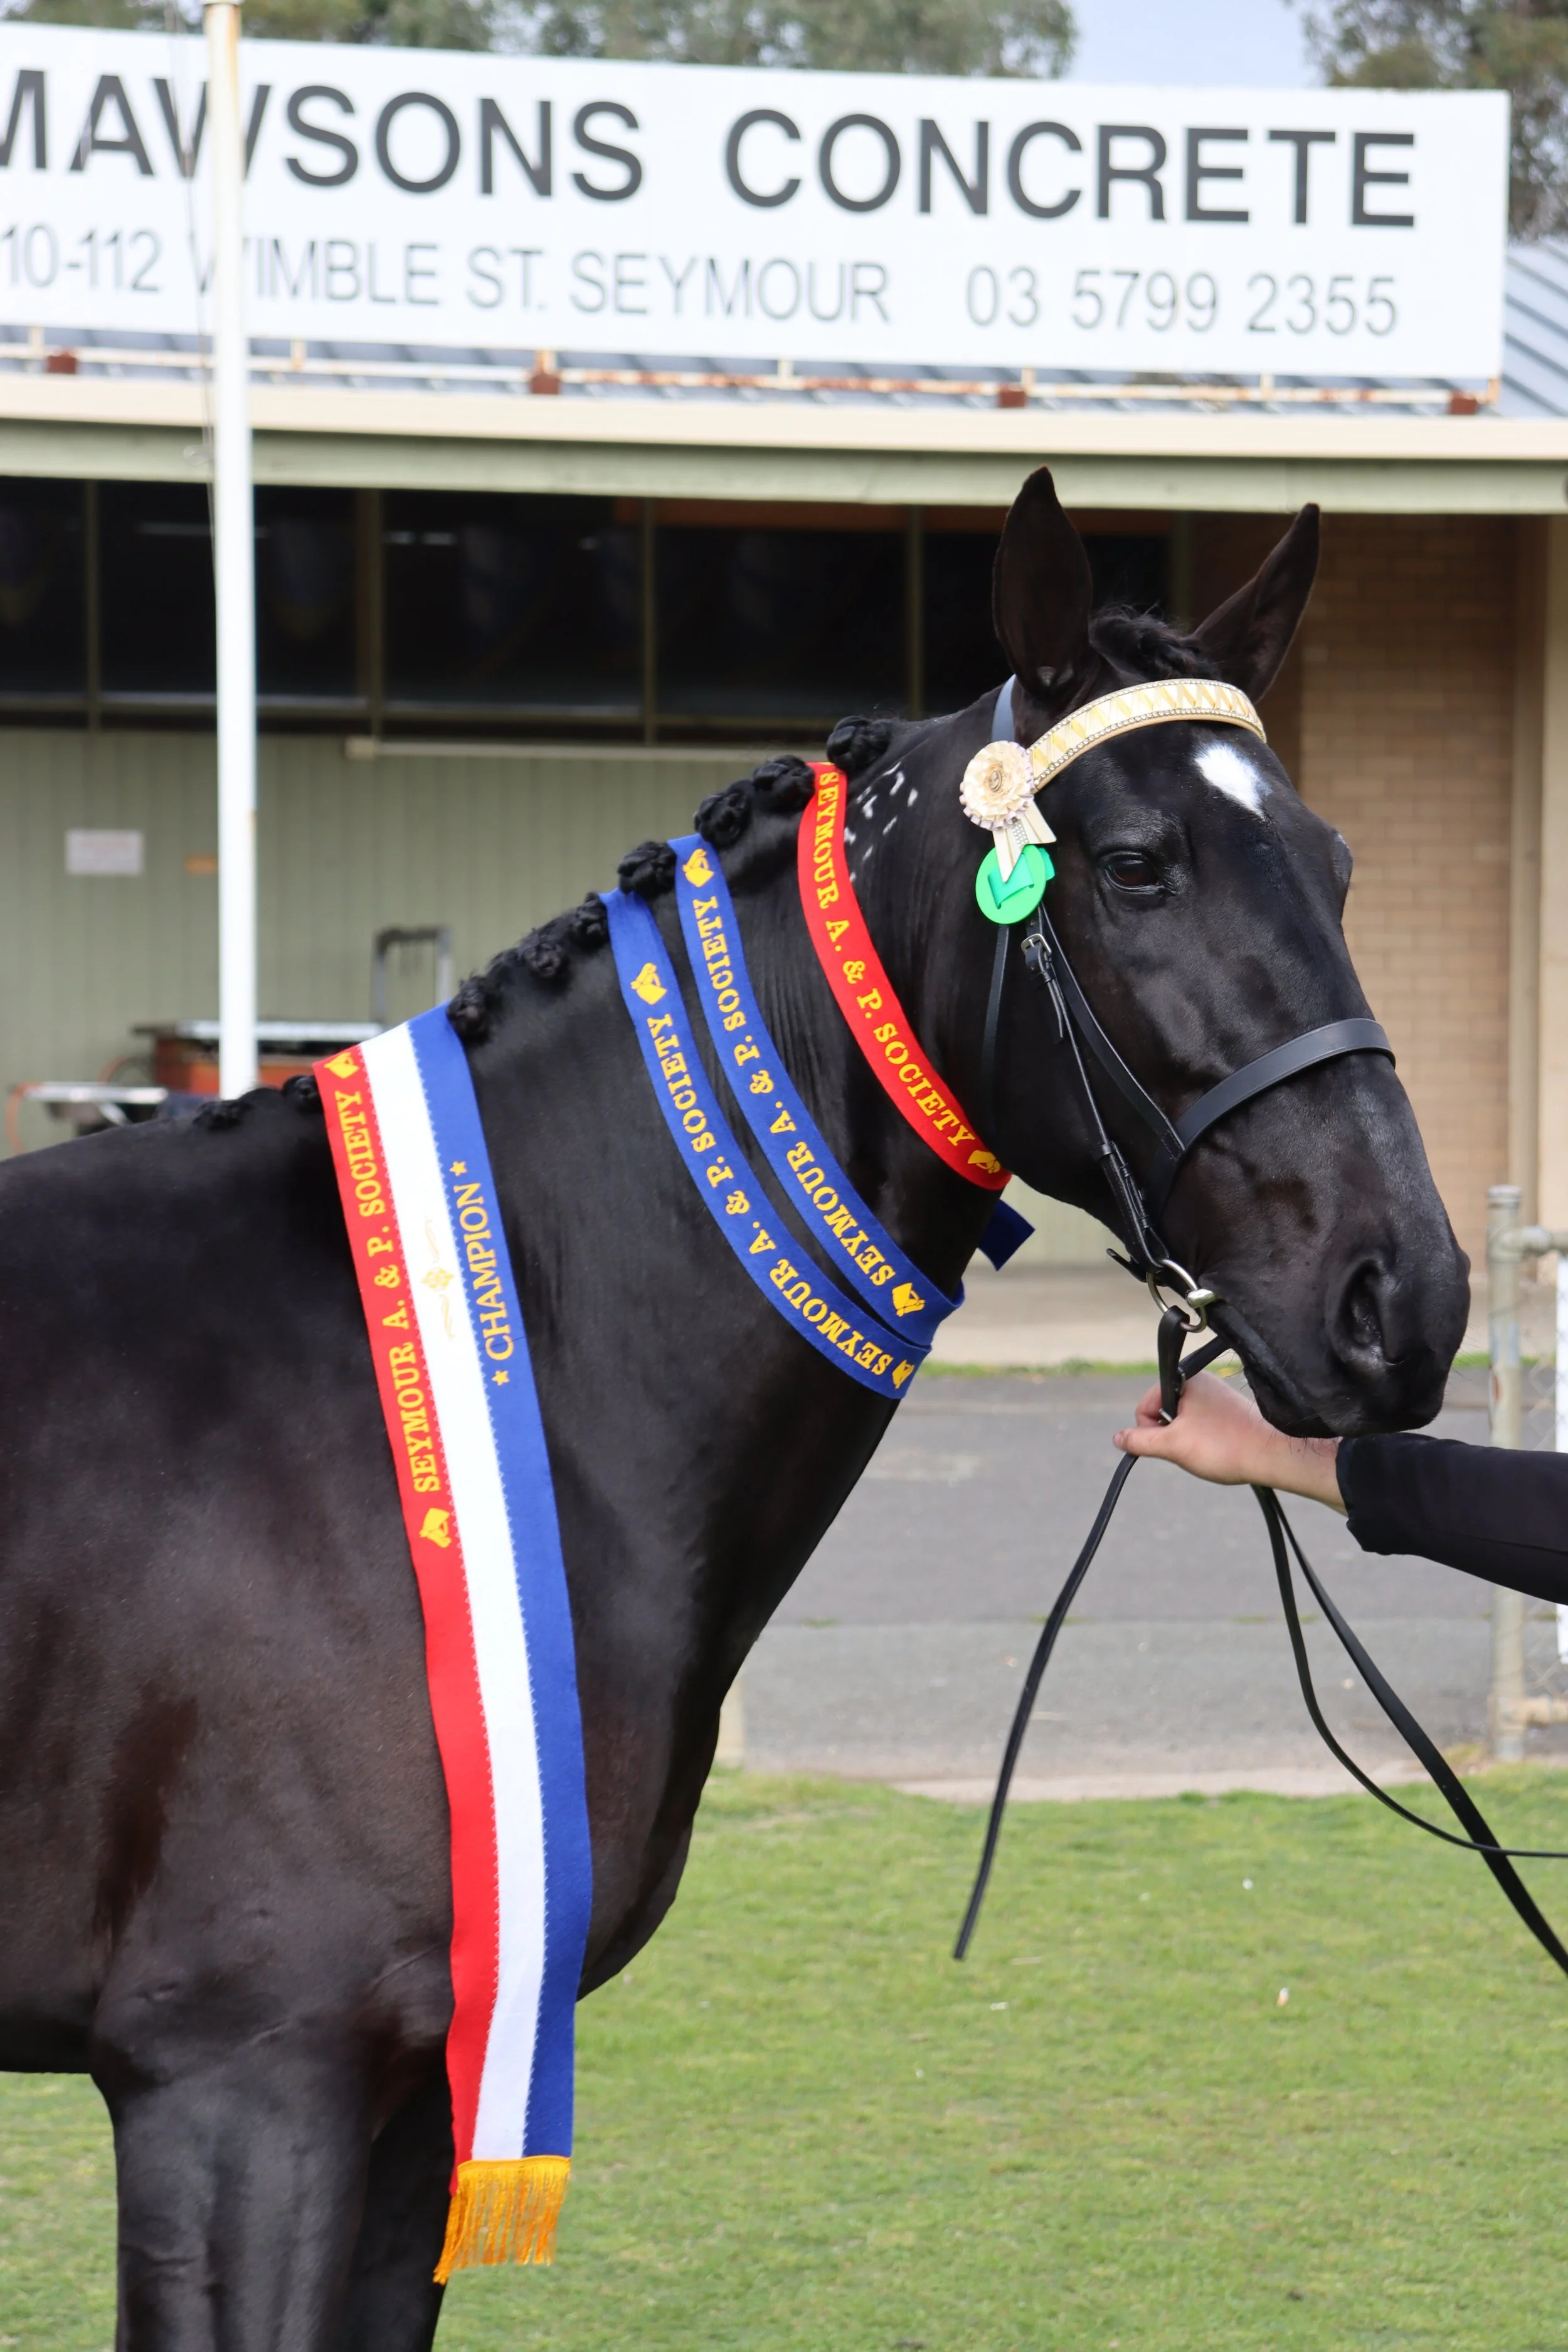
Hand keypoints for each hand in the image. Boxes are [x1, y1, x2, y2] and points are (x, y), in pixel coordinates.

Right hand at [1113, 1370, 1345, 1512]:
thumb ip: (1140, 1440)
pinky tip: (1217, 1448)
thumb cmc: (1223, 1446)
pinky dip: (1202, 1439)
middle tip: (1192, 1448)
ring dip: (1186, 1439)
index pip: (1145, 1406)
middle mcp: (1200, 1381)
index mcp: (1184, 1380)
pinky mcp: (1227, 1409)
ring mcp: (1215, 1395)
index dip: (1150, 1431)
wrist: (1271, 1454)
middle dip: (1170, 1435)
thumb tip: (1118, 1438)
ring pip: (1182, 1420)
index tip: (1170, 1444)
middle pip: (1163, 1412)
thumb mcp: (1172, 1446)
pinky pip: (1200, 1423)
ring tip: (1208, 1449)